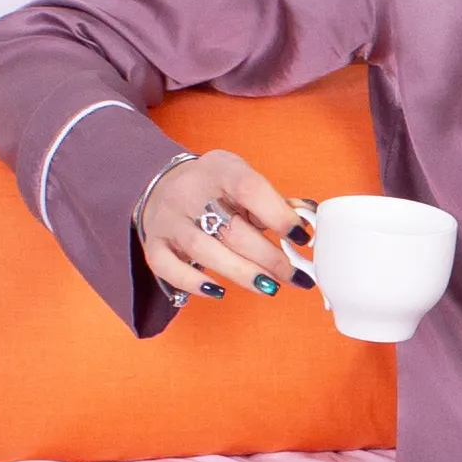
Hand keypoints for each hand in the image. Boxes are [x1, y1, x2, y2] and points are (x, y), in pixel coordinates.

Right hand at [139, 149, 309, 304]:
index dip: (279, 215)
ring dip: (244, 274)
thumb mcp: (243, 180)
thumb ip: (274, 201)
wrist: (164, 186)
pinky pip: (170, 268)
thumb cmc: (217, 188)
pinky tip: (220, 291)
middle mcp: (188, 192)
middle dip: (270, 258)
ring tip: (271, 287)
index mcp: (219, 169)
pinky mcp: (153, 243)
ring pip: (205, 251)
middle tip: (296, 276)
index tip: (302, 238)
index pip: (250, 189)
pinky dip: (195, 283)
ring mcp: (168, 219)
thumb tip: (308, 222)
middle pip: (233, 229)